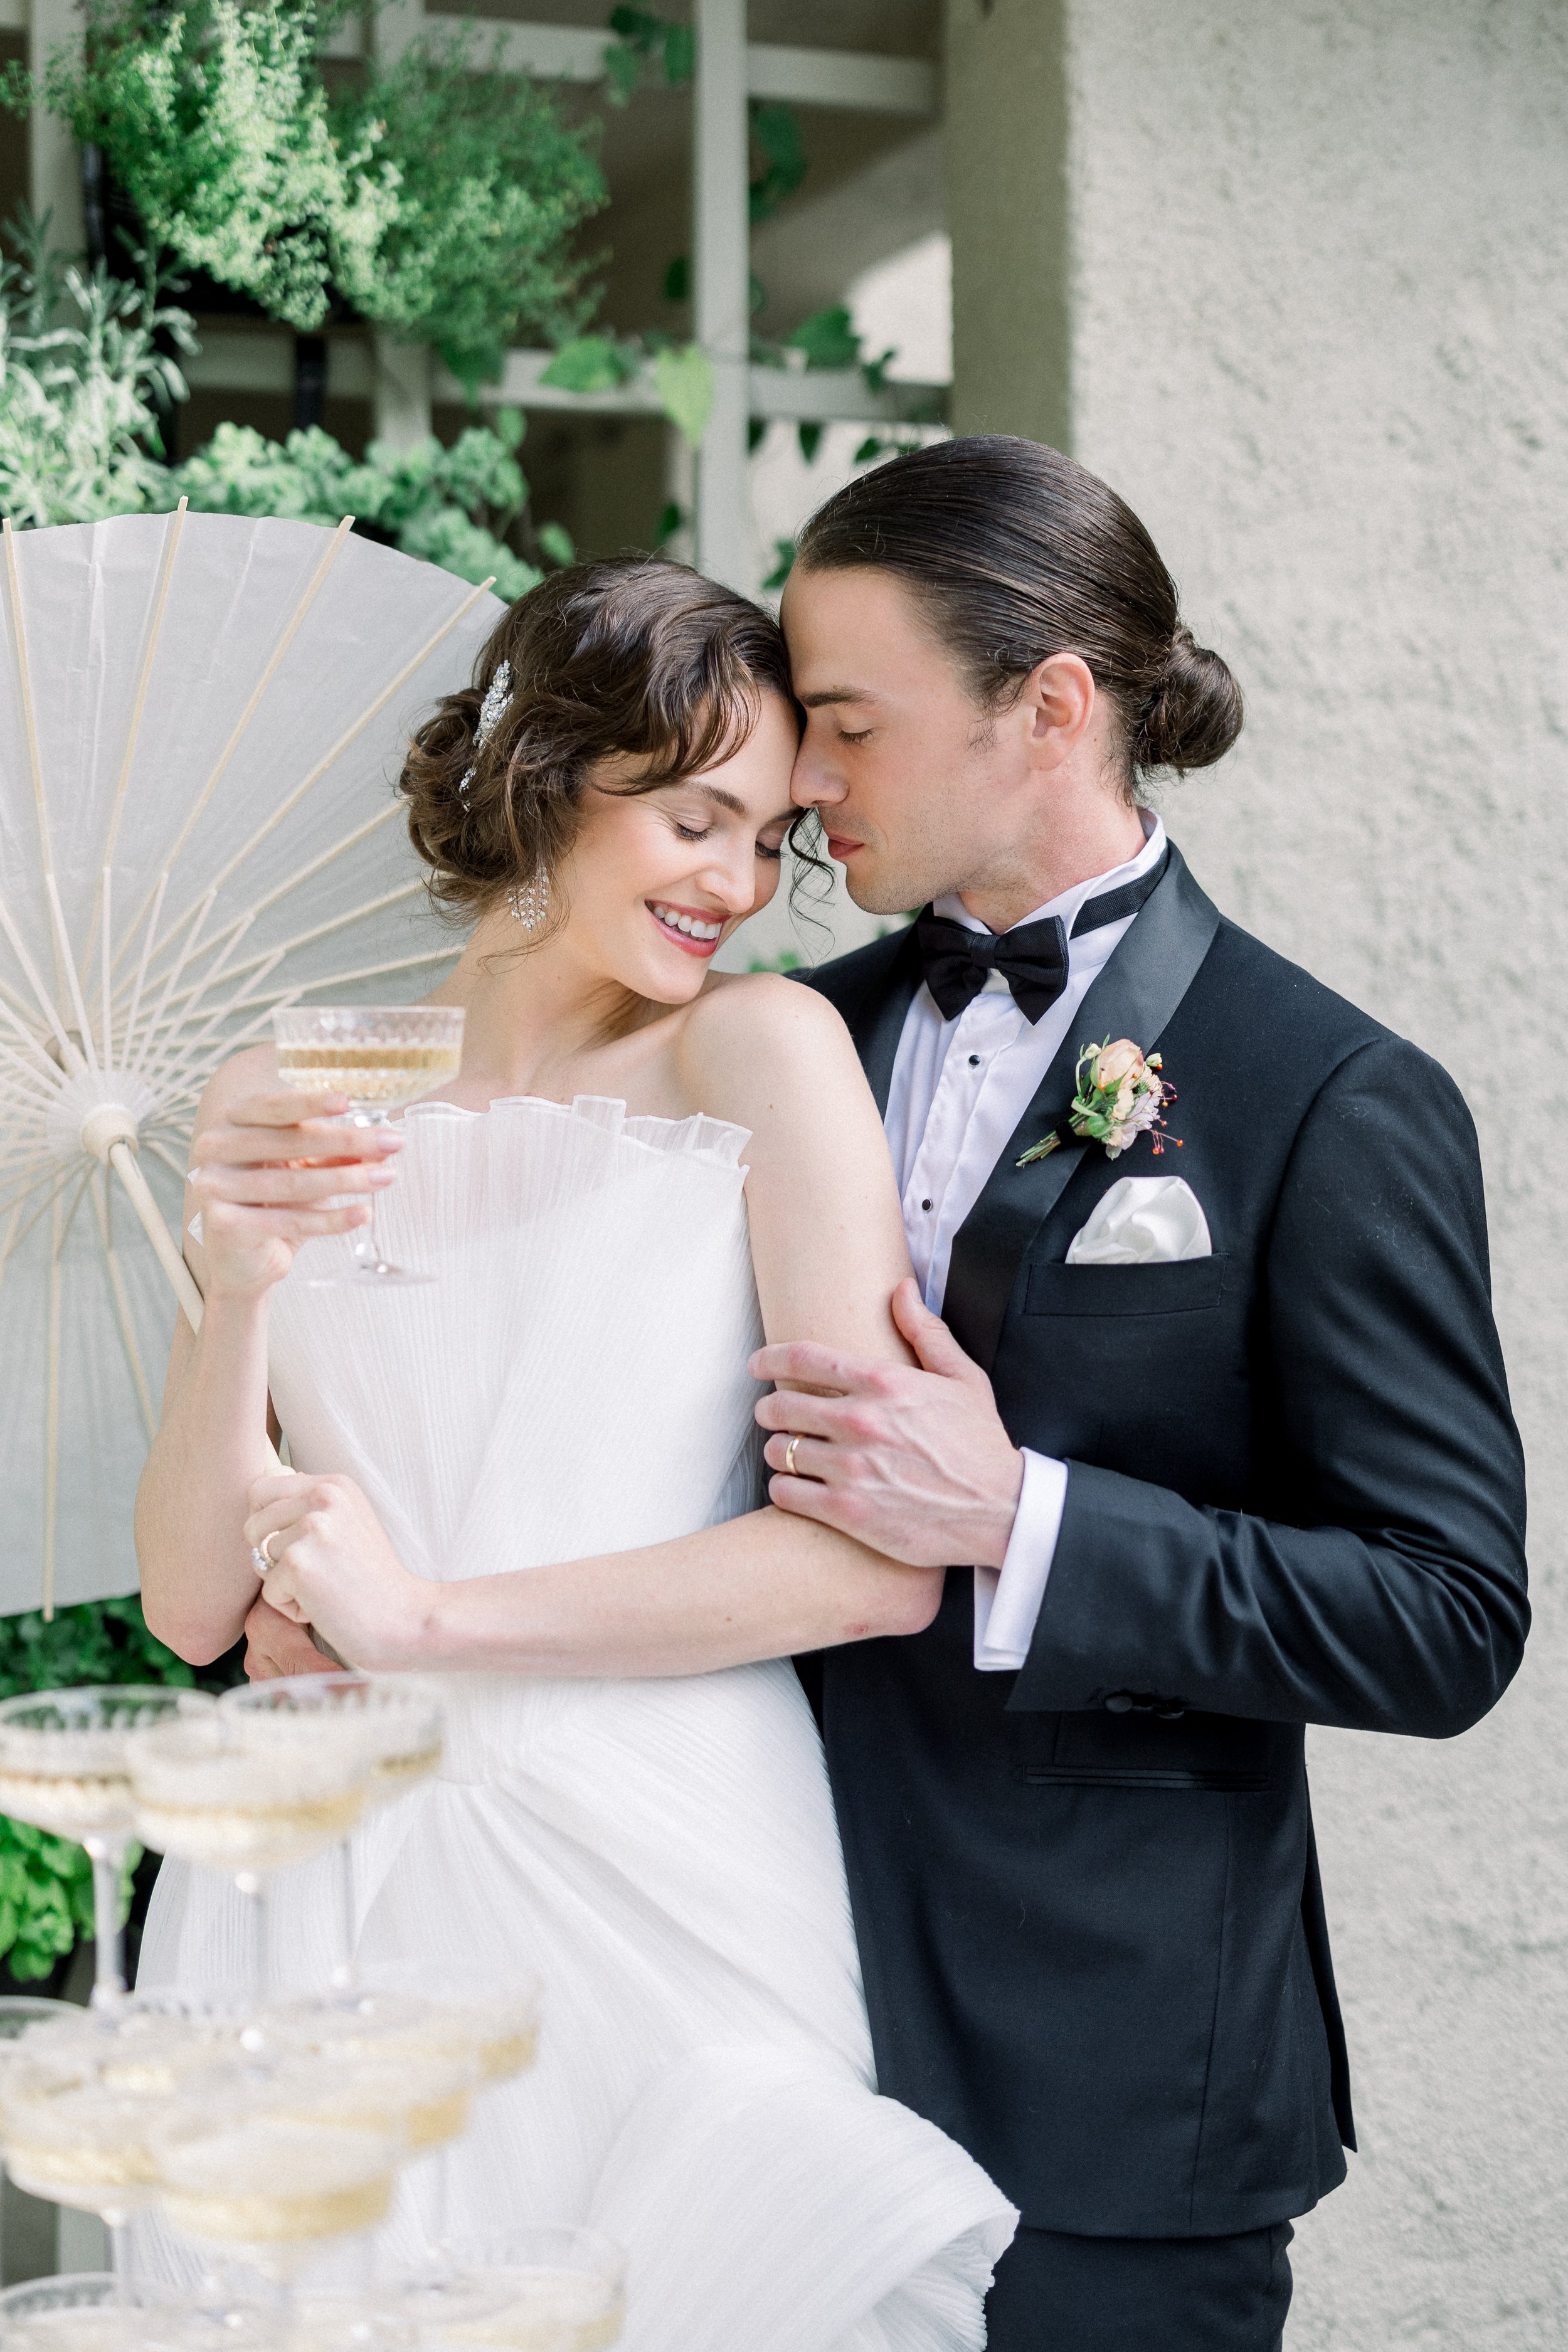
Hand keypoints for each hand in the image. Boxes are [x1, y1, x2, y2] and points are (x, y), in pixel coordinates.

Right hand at [190, 1090, 402, 1300]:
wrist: (242, 1263)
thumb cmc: (274, 1205)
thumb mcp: (306, 1171)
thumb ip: (335, 1154)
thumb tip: (382, 1144)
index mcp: (230, 1123)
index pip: (274, 1107)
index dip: (311, 1103)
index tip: (349, 1101)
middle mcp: (214, 1149)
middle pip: (289, 1142)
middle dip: (347, 1141)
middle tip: (393, 1142)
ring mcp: (214, 1187)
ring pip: (293, 1183)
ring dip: (346, 1180)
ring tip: (386, 1177)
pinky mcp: (226, 1225)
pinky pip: (289, 1221)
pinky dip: (331, 1219)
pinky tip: (364, 1213)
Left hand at [244, 1471, 434, 1669]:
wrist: (404, 1618)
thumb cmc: (372, 1578)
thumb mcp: (348, 1522)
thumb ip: (310, 1502)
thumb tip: (267, 1476)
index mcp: (334, 1484)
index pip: (262, 1488)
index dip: (267, 1522)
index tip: (300, 1545)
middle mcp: (323, 1496)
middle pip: (253, 1524)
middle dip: (269, 1554)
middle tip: (314, 1571)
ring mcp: (312, 1528)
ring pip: (259, 1559)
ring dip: (284, 1583)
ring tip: (324, 1587)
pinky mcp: (299, 1564)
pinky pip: (268, 1591)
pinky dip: (290, 1607)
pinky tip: (325, 1606)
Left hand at [751, 1277, 1023, 1569]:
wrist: (1001, 1511)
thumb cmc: (981, 1444)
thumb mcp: (963, 1378)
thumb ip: (925, 1331)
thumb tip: (901, 1289)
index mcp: (885, 1383)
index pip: (804, 1358)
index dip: (768, 1357)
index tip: (756, 1363)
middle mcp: (862, 1421)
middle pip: (780, 1405)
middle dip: (770, 1408)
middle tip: (776, 1416)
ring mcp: (852, 1468)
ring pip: (778, 1451)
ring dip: (778, 1451)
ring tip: (789, 1454)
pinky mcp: (848, 1511)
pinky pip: (784, 1492)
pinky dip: (783, 1488)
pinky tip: (796, 1487)